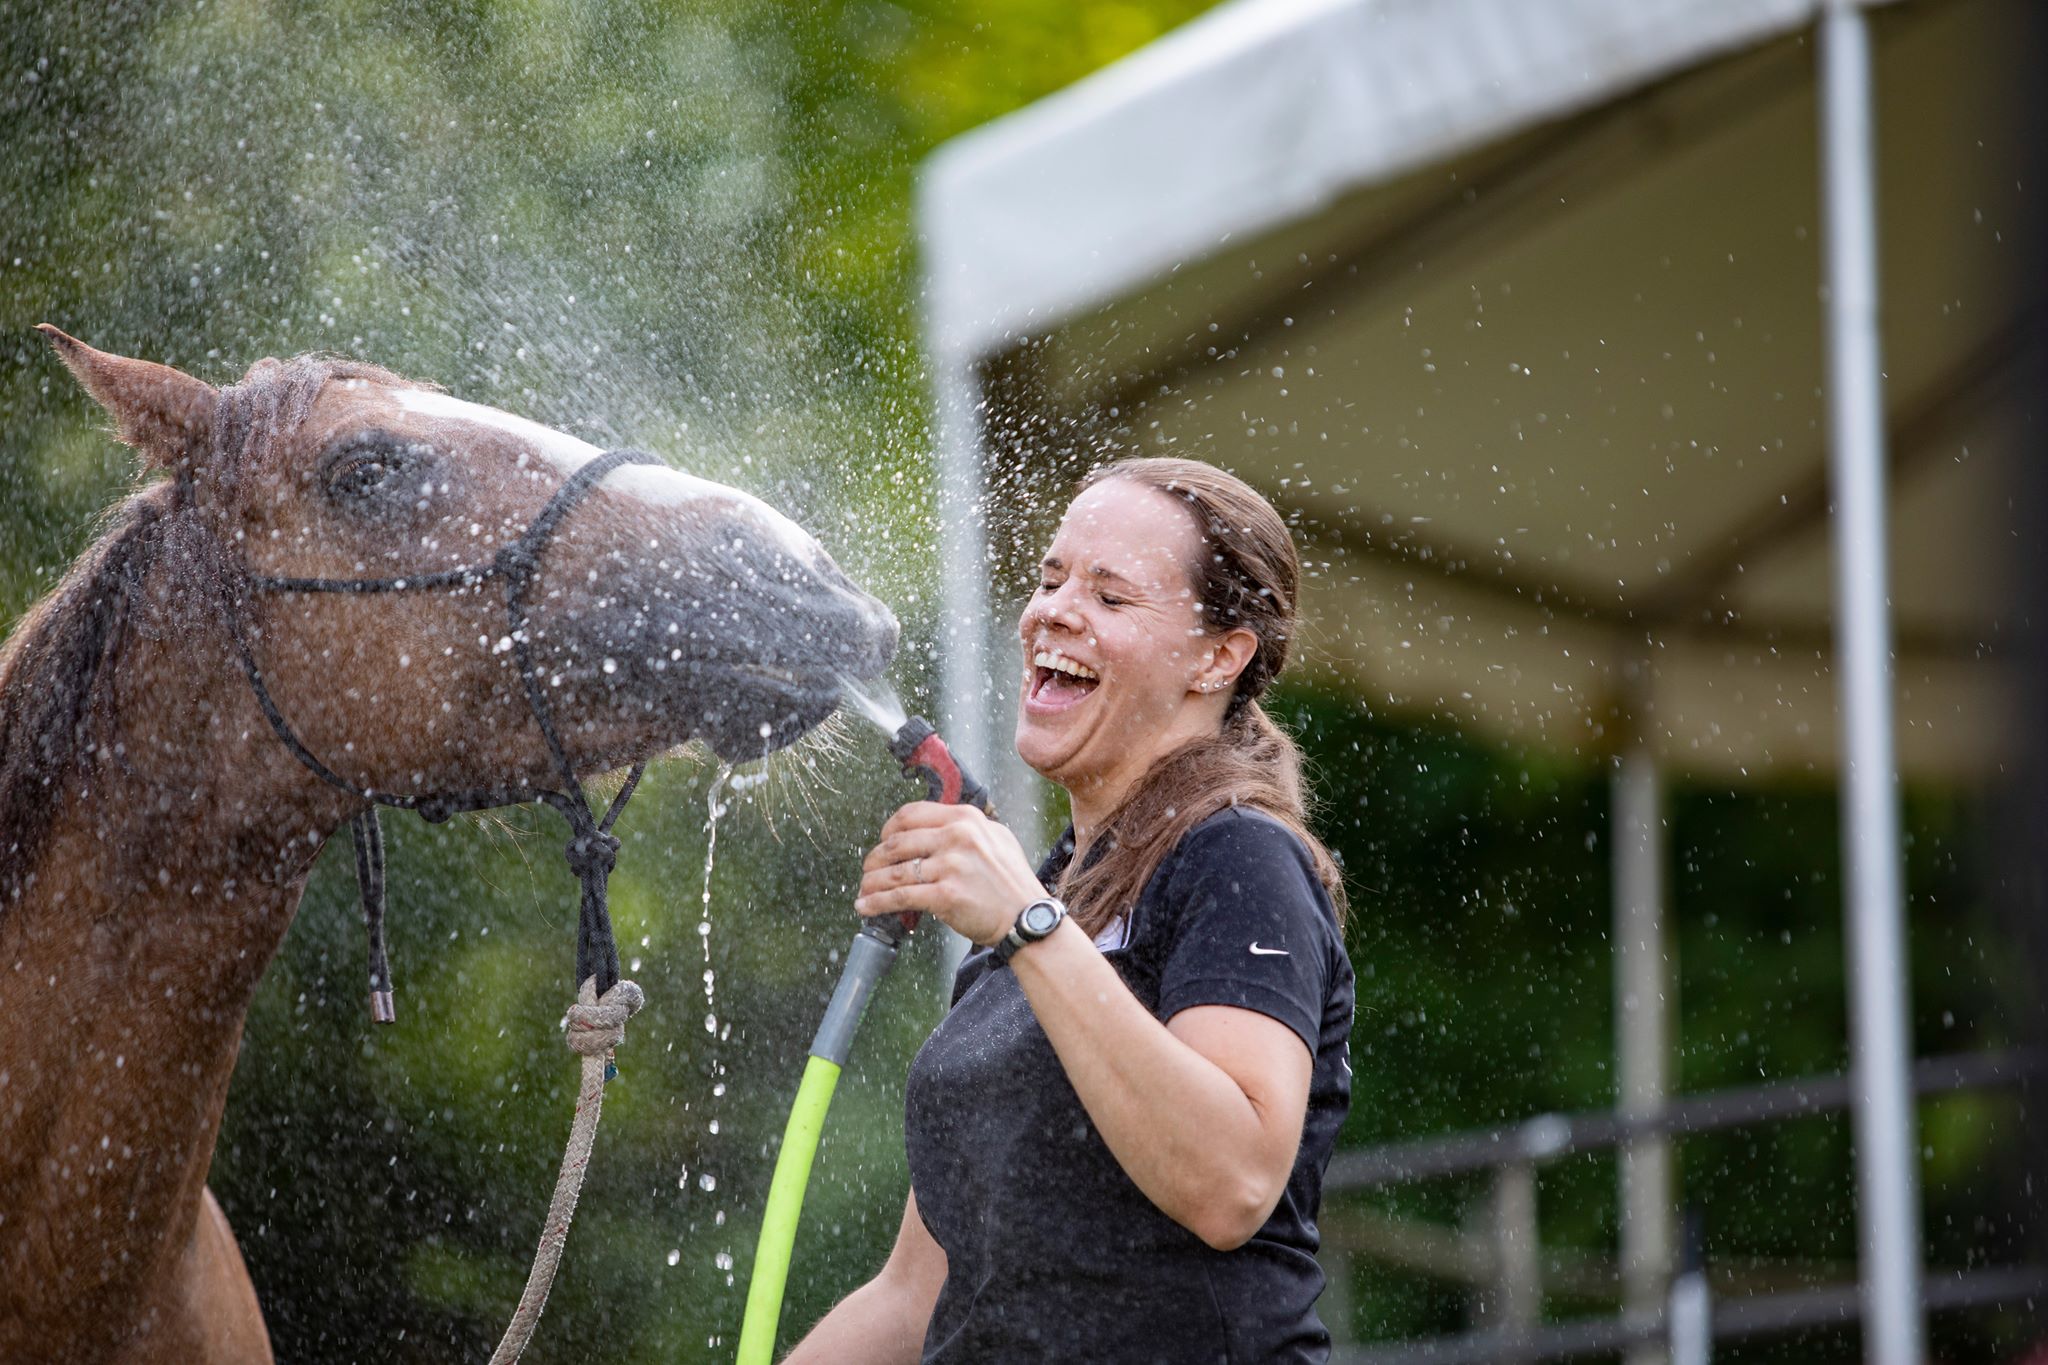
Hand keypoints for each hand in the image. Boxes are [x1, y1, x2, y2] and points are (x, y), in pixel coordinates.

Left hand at [855, 802, 1048, 946]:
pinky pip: (900, 897)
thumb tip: (932, 828)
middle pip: (897, 843)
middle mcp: (957, 837)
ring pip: (894, 871)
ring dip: (871, 883)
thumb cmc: (1012, 882)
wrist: (1027, 918)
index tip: (883, 841)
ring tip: (863, 891)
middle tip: (868, 870)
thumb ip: (965, 829)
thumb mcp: (995, 839)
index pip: (912, 814)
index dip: (889, 828)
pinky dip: (877, 902)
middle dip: (875, 858)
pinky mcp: (945, 895)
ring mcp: (950, 866)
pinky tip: (866, 907)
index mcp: (965, 818)